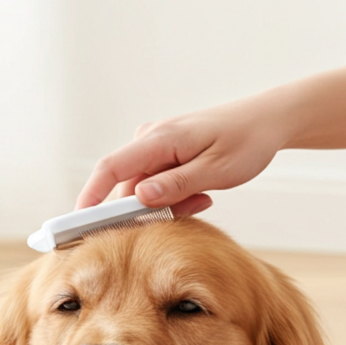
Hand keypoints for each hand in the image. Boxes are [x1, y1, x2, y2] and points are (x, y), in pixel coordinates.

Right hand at [76, 94, 287, 213]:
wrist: (267, 121)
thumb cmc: (246, 142)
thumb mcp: (214, 171)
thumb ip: (176, 185)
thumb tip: (139, 199)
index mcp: (160, 138)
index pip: (111, 168)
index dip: (90, 197)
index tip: (77, 223)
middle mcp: (152, 138)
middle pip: (128, 185)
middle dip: (149, 209)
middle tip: (192, 207)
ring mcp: (158, 145)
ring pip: (146, 188)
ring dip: (169, 203)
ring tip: (205, 196)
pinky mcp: (167, 153)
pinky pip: (159, 183)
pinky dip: (176, 196)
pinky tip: (203, 193)